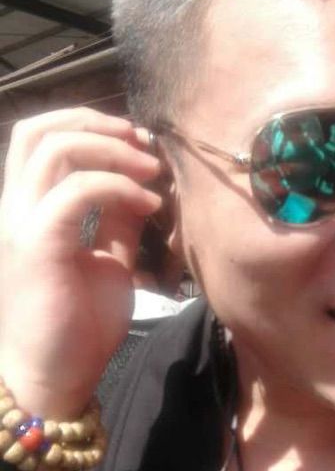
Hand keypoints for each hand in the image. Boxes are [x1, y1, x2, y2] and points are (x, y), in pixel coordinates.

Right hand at [0, 108, 161, 418]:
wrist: (56, 378)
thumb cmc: (79, 323)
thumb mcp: (109, 258)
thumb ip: (117, 219)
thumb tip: (141, 184)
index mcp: (30, 207)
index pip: (42, 137)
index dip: (92, 125)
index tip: (140, 142)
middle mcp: (15, 208)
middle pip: (40, 129)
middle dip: (98, 123)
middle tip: (143, 141)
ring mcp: (19, 224)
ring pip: (54, 148)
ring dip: (113, 149)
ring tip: (152, 170)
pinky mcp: (36, 246)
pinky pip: (76, 192)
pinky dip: (118, 187)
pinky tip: (150, 204)